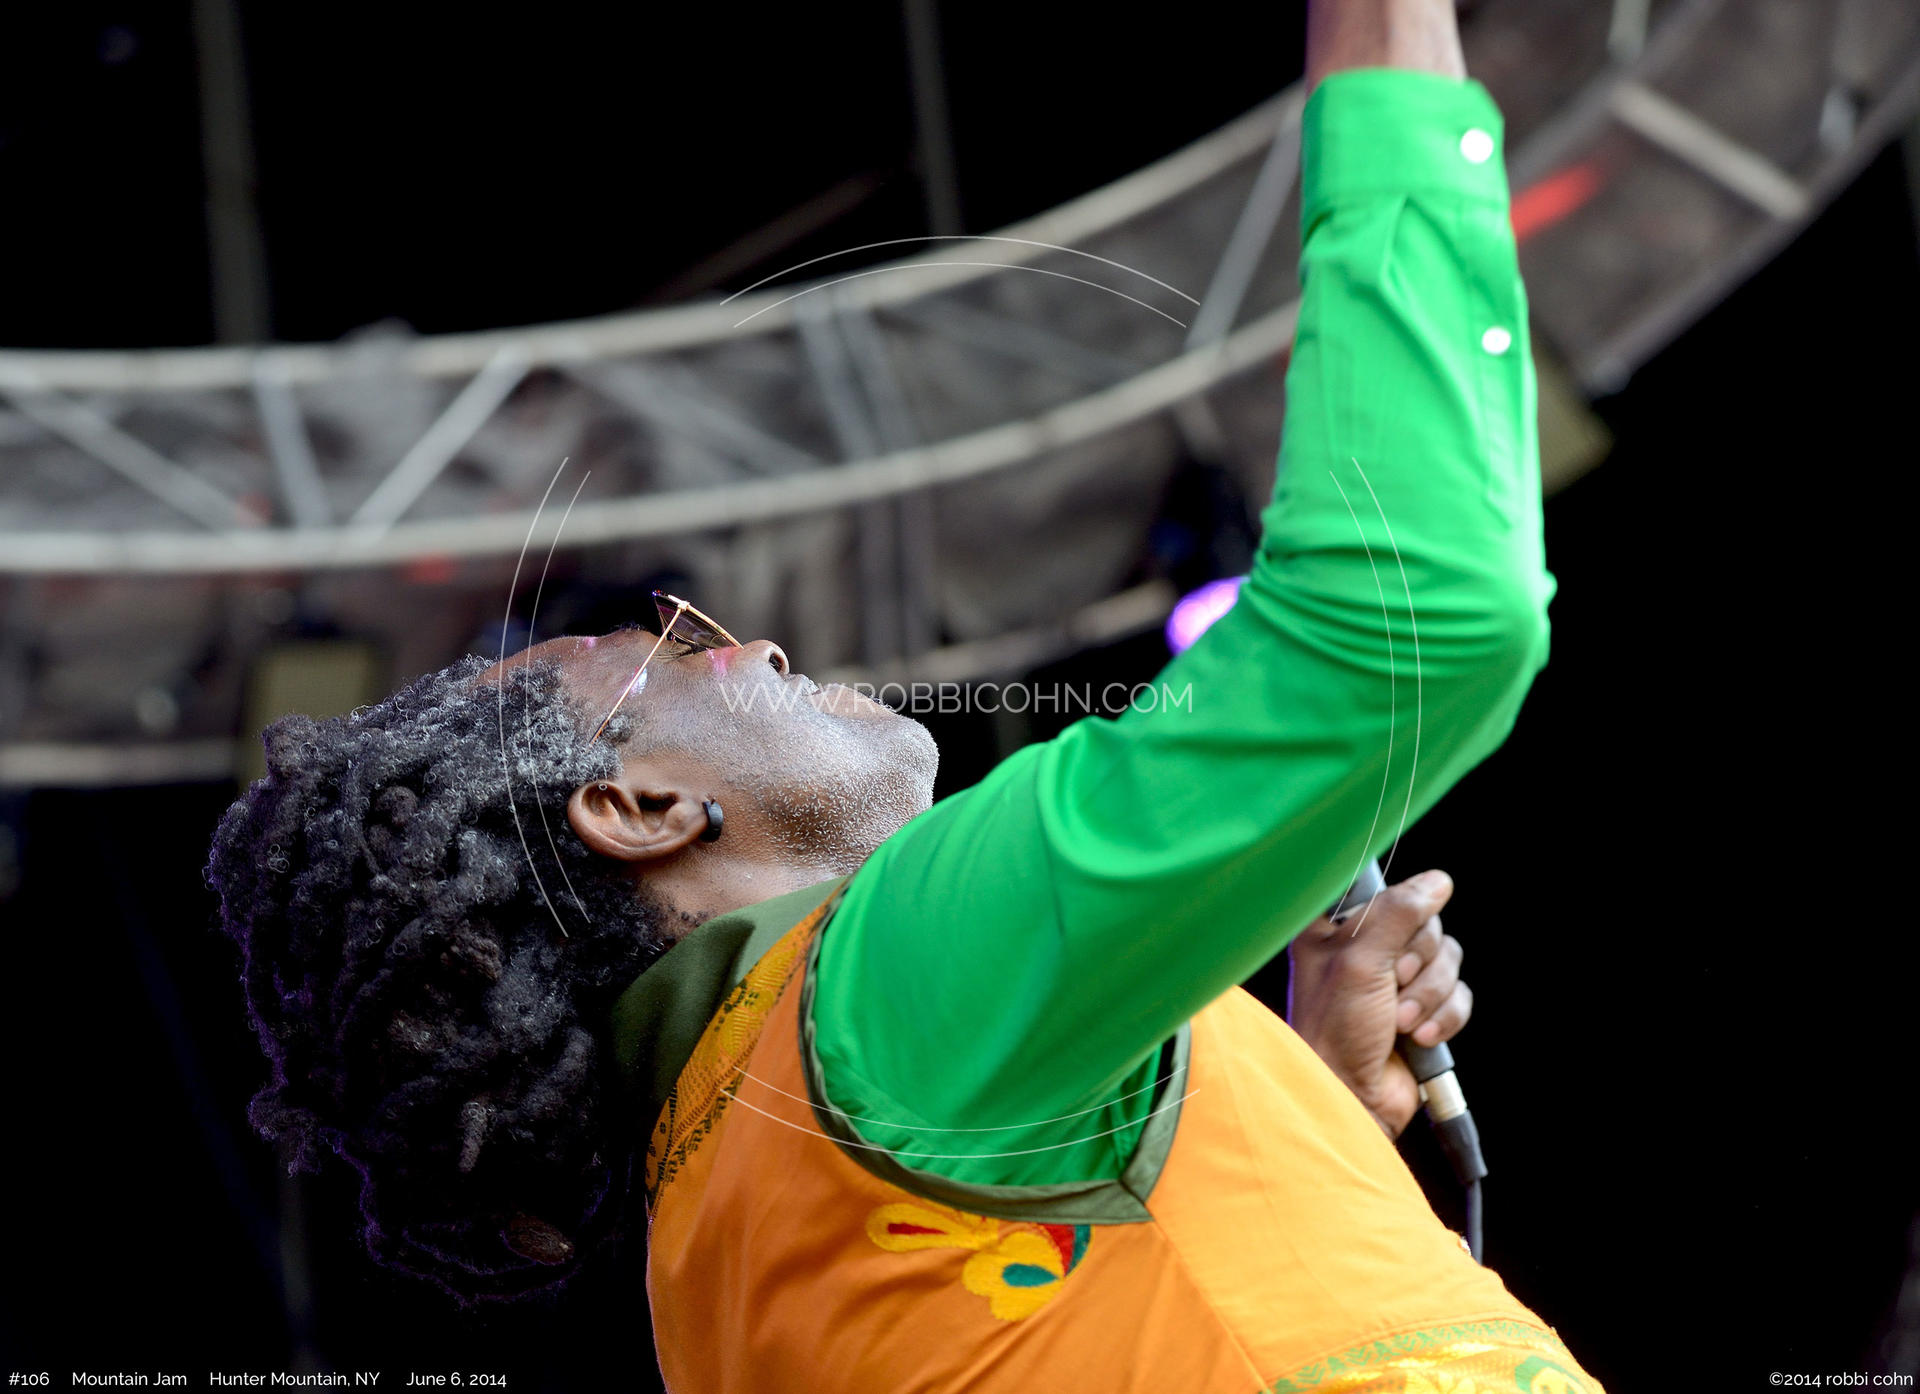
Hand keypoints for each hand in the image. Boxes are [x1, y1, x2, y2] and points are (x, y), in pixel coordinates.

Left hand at [1286, 868, 1470, 1138]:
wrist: (1351, 1096)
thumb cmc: (1336, 1029)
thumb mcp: (1360, 959)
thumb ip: (1399, 913)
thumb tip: (1437, 883)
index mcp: (1335, 926)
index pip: (1387, 889)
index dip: (1399, 912)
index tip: (1392, 937)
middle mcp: (1366, 948)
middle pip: (1427, 926)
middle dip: (1416, 964)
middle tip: (1390, 986)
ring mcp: (1395, 980)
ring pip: (1448, 960)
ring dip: (1429, 996)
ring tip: (1399, 1022)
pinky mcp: (1423, 1009)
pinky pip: (1459, 995)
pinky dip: (1445, 1018)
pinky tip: (1418, 1038)